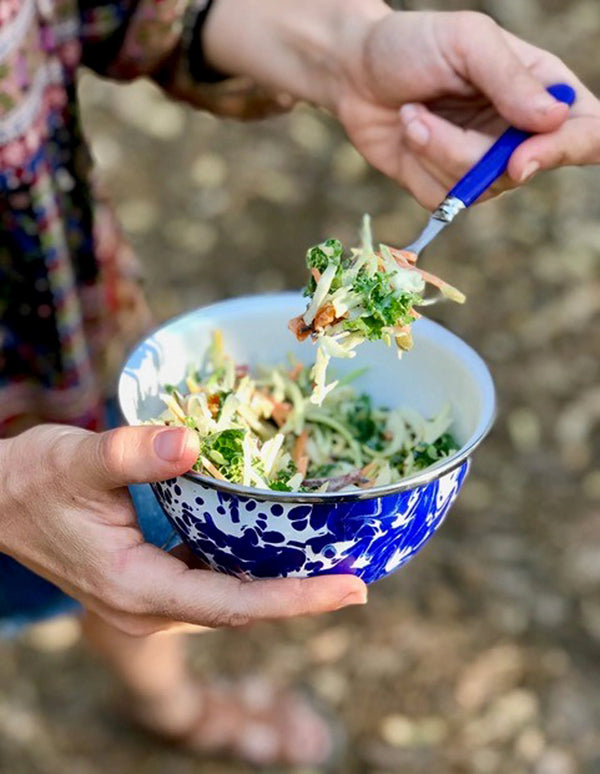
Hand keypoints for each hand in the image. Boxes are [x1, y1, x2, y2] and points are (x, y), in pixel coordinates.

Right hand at [0, 425, 365, 635]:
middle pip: (241, 610)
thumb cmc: (33, 481)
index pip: (232, 605)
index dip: (295, 601)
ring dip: (279, 585)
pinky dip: (249, 568)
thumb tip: (190, 444)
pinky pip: (211, 581)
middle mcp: (148, 606)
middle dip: (301, 598)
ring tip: (332, 562)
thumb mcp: (76, 460)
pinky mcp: (151, 579)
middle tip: (359, 576)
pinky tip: (274, 542)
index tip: (351, 591)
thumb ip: (130, 453)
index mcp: (136, 589)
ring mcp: (149, 597)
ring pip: (229, 598)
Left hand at [337, 10, 599, 207]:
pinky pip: (444, 199)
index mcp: (541, 91)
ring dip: (435, 149)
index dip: (565, 150)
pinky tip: (409, 131)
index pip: (586, 132)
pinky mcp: (446, 188)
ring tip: (413, 113)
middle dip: (467, 151)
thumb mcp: (467, 41)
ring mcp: (483, 166)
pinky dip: (420, 164)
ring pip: (478, 188)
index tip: (520, 159)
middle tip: (423, 118)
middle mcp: (519, 134)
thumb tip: (552, 119)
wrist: (355, 71)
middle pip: (524, 169)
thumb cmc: (413, 44)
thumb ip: (509, 78)